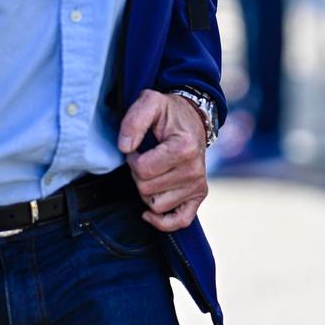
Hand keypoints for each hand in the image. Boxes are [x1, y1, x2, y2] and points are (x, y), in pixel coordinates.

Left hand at [119, 89, 209, 231]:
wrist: (192, 118)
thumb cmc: (168, 113)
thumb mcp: (150, 102)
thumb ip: (134, 120)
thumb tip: (125, 147)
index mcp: (184, 148)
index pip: (143, 170)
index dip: (132, 159)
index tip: (137, 148)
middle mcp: (195, 170)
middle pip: (146, 190)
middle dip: (138, 175)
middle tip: (145, 159)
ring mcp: (198, 185)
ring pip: (156, 205)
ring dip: (147, 191)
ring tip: (153, 172)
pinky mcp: (199, 196)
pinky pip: (180, 221)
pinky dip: (162, 221)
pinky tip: (150, 211)